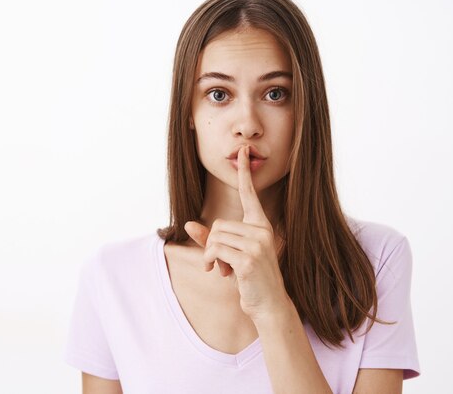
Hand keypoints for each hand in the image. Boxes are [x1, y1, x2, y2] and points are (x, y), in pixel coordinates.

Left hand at [184, 145, 290, 321]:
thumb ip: (210, 239)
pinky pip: (215, 249)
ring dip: (211, 255)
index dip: (244, 173)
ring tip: (223, 269)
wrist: (269, 305)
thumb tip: (188, 223)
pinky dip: (211, 261)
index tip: (242, 151)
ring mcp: (257, 244)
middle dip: (212, 245)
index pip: (250, 194)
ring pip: (215, 236)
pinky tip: (220, 272)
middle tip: (221, 263)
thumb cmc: (250, 279)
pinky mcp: (249, 259)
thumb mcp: (230, 256)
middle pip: (218, 224)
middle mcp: (262, 231)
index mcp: (261, 226)